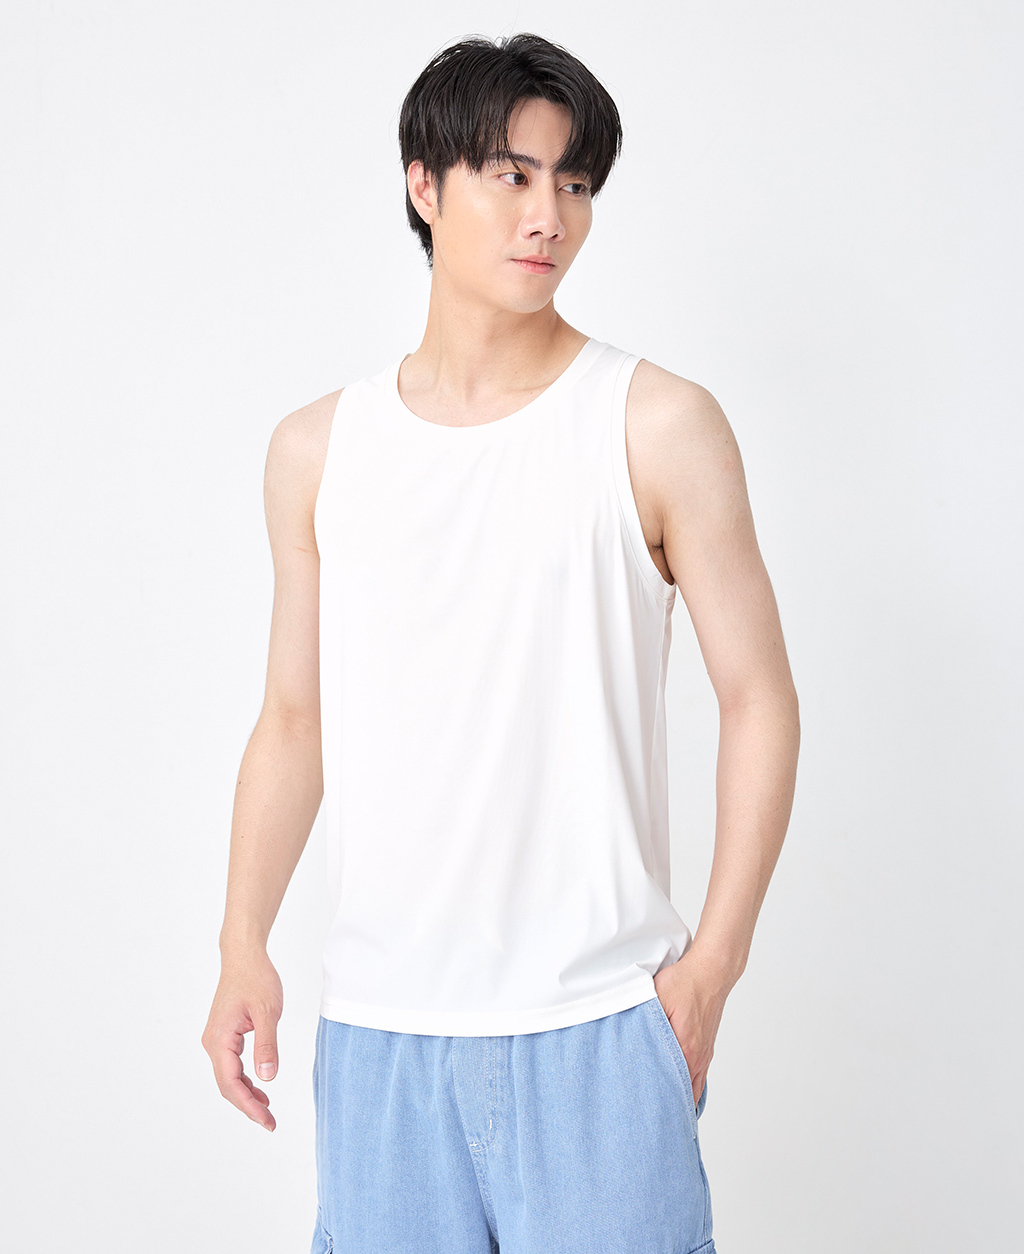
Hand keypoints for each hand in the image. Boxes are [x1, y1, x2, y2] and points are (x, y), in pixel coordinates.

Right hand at [201, 947, 283, 1130]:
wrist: (244, 956)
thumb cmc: (255, 978)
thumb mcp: (267, 1012)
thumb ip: (267, 1045)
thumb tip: (267, 1077)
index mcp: (219, 1039)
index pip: (231, 1083)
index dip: (248, 1105)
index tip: (266, 1120)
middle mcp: (213, 1042)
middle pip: (227, 1085)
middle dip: (247, 1106)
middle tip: (270, 1123)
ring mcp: (217, 1039)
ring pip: (229, 1077)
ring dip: (246, 1095)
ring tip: (267, 1110)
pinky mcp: (225, 1034)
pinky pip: (232, 1065)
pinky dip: (246, 1079)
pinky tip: (260, 1086)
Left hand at [652, 948, 730, 1109]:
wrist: (712, 971)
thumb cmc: (685, 982)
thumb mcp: (657, 996)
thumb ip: (642, 1017)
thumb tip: (628, 1036)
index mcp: (685, 1049)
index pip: (672, 1090)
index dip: (659, 1106)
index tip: (645, 1118)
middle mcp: (697, 1057)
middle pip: (683, 1096)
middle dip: (666, 1109)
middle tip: (648, 1122)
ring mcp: (703, 1054)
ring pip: (692, 1089)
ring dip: (678, 1100)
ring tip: (660, 1114)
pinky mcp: (705, 1048)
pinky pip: (697, 1078)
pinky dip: (687, 1088)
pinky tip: (675, 1093)